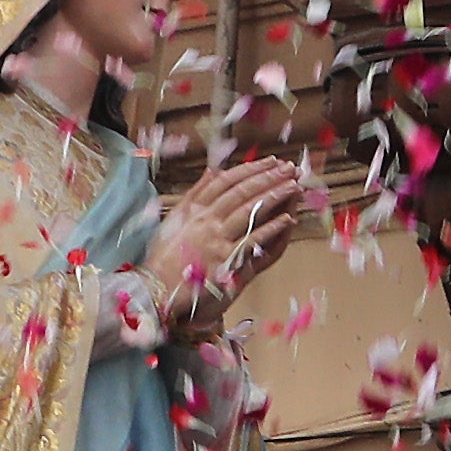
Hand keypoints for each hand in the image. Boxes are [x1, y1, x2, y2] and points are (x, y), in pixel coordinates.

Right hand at [146, 154, 308, 332]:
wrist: (157, 289)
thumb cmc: (165, 258)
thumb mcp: (174, 219)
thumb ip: (194, 194)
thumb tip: (212, 171)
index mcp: (194, 209)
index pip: (226, 181)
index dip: (250, 169)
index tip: (269, 161)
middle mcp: (206, 221)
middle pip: (241, 192)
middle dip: (267, 177)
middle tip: (289, 167)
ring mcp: (217, 240)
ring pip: (250, 211)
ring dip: (274, 196)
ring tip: (293, 185)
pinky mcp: (226, 261)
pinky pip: (253, 240)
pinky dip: (271, 229)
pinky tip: (288, 219)